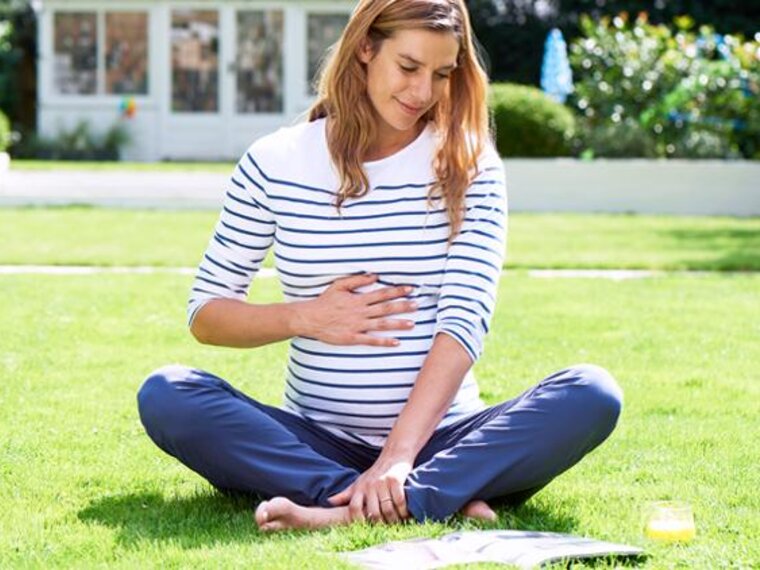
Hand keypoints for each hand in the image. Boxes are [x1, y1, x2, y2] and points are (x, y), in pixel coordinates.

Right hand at [294, 273, 416, 346]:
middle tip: (417, 305)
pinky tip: (396, 342)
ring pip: (381, 324)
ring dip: (397, 324)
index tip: (410, 289)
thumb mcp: (339, 286)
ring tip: (412, 324)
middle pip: (385, 308)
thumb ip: (357, 281)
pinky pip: (371, 340)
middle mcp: (360, 312)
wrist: (310, 318)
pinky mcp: (352, 337)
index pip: (382, 293)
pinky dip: (384, 341)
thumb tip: (374, 275)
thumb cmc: (325, 301)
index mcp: (358, 299)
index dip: (397, 291)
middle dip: (402, 306)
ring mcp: (357, 325)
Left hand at [327, 456, 412, 523]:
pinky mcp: (396, 480)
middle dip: (381, 524)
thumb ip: (346, 494)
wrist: (394, 455)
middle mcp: (370, 485)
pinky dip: (403, 511)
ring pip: (387, 509)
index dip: (358, 521)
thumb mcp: (359, 482)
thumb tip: (329, 501)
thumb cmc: (375, 473)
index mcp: (359, 488)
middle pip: (373, 513)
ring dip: (394, 519)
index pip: (354, 508)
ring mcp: (383, 482)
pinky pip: (399, 501)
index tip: (366, 529)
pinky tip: (405, 514)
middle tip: (387, 528)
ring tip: (398, 523)